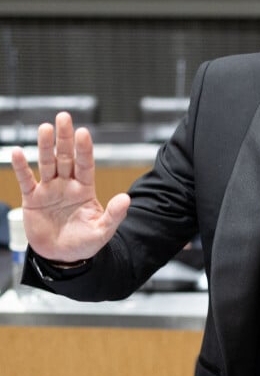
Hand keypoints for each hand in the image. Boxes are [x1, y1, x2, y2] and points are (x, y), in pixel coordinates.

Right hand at [11, 112, 130, 261]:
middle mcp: (67, 184)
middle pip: (66, 157)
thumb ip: (114, 215)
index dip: (84, 149)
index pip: (85, 164)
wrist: (62, 258)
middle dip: (65, 138)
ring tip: (45, 128)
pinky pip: (26, 180)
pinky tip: (18, 152)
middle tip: (63, 117)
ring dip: (45, 146)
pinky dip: (22, 167)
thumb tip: (126, 199)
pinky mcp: (33, 199)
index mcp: (85, 189)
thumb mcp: (102, 232)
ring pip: (47, 163)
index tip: (83, 132)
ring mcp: (50, 189)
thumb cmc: (84, 243)